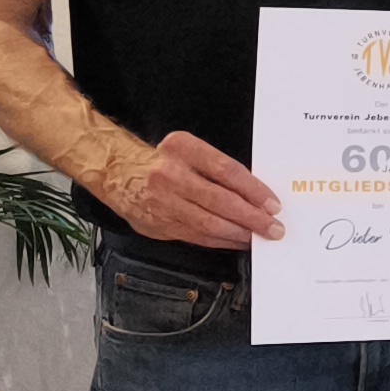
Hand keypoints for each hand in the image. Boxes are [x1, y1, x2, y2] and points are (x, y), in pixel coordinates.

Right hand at [100, 129, 281, 249]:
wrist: (116, 172)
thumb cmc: (161, 160)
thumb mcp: (188, 149)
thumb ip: (217, 168)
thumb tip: (255, 194)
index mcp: (182, 149)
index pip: (227, 171)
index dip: (254, 190)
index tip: (272, 204)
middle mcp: (169, 175)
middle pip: (220, 201)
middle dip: (252, 218)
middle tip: (273, 227)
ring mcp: (161, 202)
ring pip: (209, 224)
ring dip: (239, 233)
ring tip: (258, 236)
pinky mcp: (157, 225)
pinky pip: (196, 236)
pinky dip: (220, 241)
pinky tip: (236, 241)